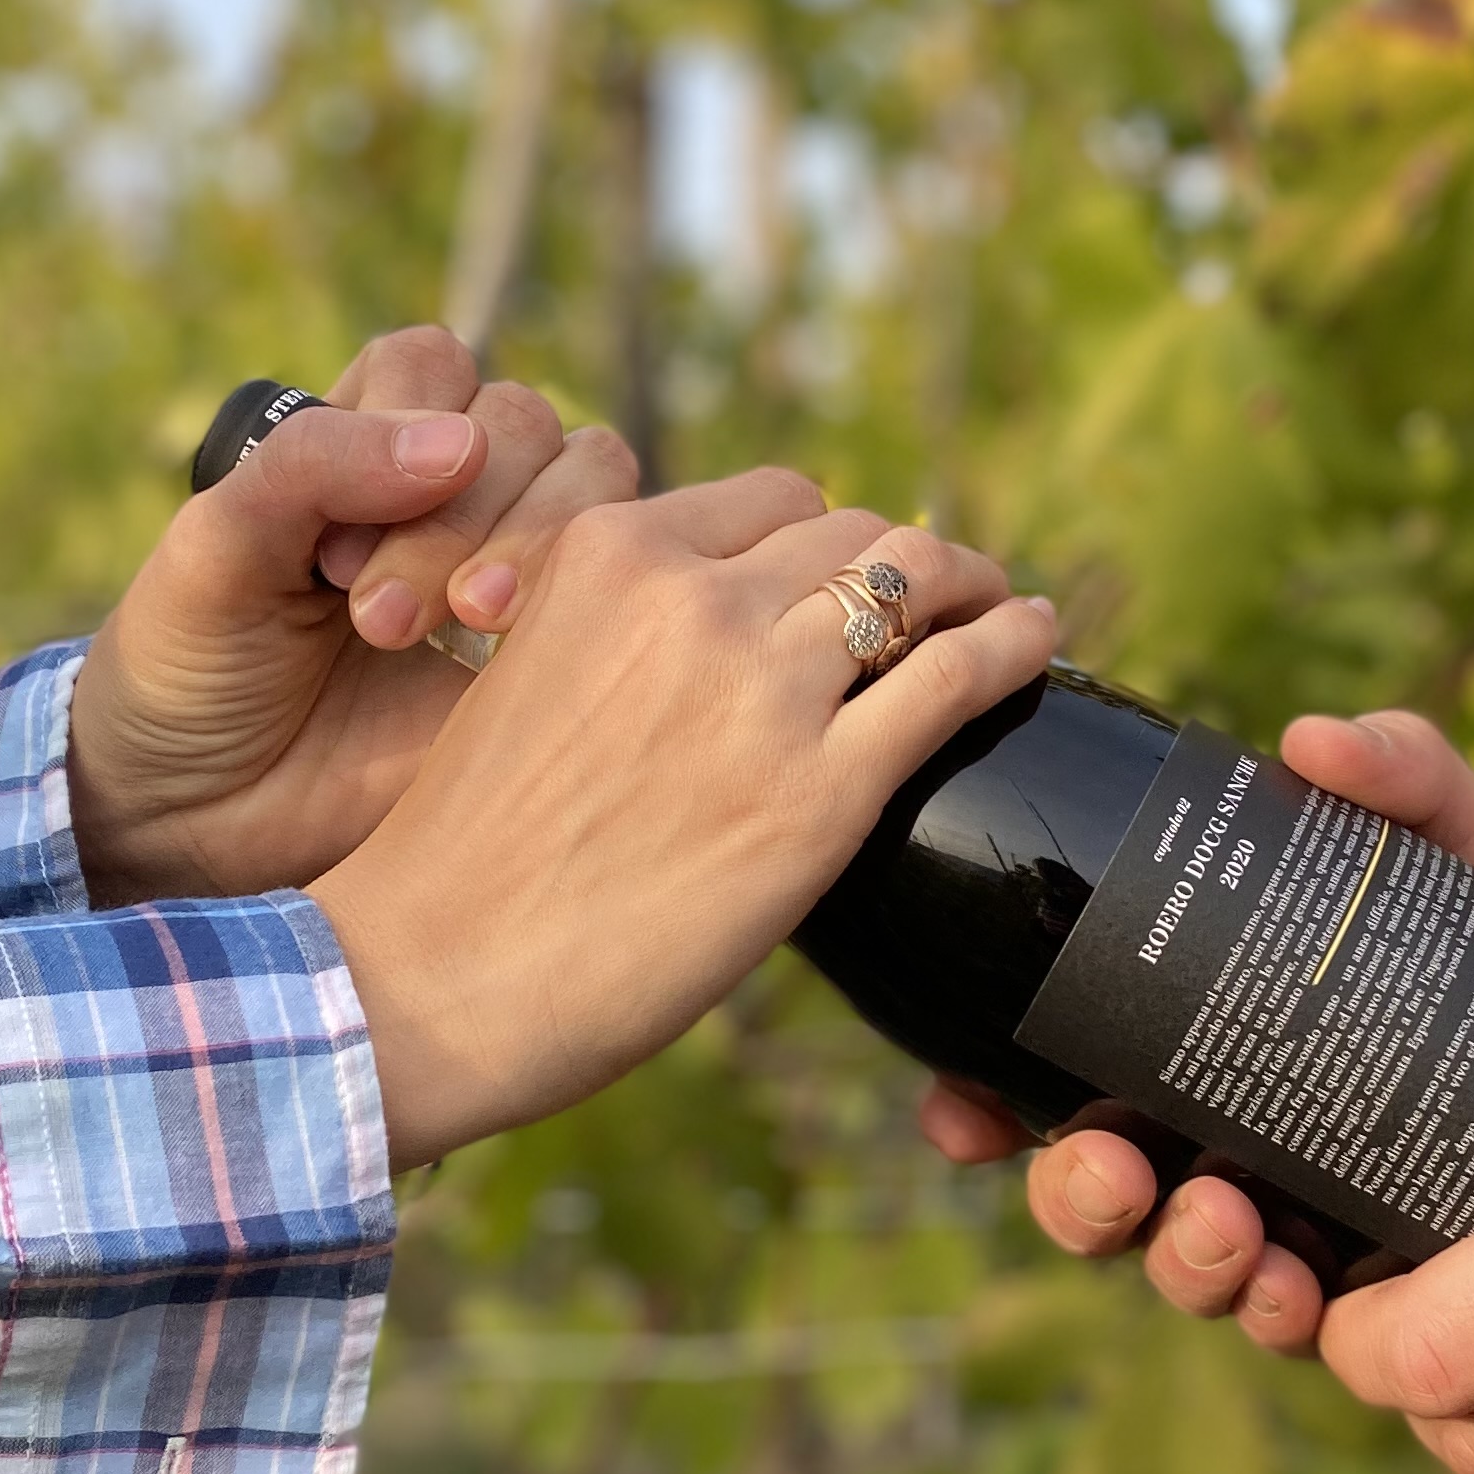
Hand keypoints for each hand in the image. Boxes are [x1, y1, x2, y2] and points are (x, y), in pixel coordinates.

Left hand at [67, 324, 635, 903]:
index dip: (404, 429)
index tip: (332, 544)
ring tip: (454, 629)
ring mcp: (510, 566)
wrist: (203, 823)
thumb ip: (314, 467)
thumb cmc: (190, 674)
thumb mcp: (215, 551)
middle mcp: (448, 492)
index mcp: (362, 442)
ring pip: (593, 482)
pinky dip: (582, 600)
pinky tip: (503, 662)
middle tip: (376, 618)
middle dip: (460, 511)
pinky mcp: (553, 648)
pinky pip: (621, 586)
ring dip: (532, 540)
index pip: (435, 368)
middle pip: (523, 422)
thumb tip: (461, 440)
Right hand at [313, 476, 1058, 1165]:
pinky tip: (1041, 640)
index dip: (830, 537)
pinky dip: (1015, 643)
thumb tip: (740, 640)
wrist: (432, 973)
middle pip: (853, 533)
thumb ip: (625, 633)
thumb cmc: (474, 856)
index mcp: (609, 554)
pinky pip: (955, 677)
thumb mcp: (531, 675)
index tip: (855, 573)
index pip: (773, 500)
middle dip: (906, 563)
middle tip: (945, 599)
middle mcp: (690, 597)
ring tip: (1004, 610)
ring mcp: (761, 690)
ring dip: (975, 588)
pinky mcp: (821, 792)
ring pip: (917, 581)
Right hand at [919, 709, 1473, 1360]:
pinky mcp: (1389, 1290)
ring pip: (1187, 1267)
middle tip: (1116, 1171)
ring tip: (1221, 1228)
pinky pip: (1306, 1330)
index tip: (962, 1112)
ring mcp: (1304, 1221)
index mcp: (1208, 1035)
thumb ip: (1402, 771)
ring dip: (1178, 1260)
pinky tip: (1297, 1293)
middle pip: (1104, 1192)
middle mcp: (1234, 1138)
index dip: (989, 1107)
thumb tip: (1311, 741)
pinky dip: (1283, 1317)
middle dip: (1079, 1199)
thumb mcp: (1465, 834)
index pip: (1065, 1082)